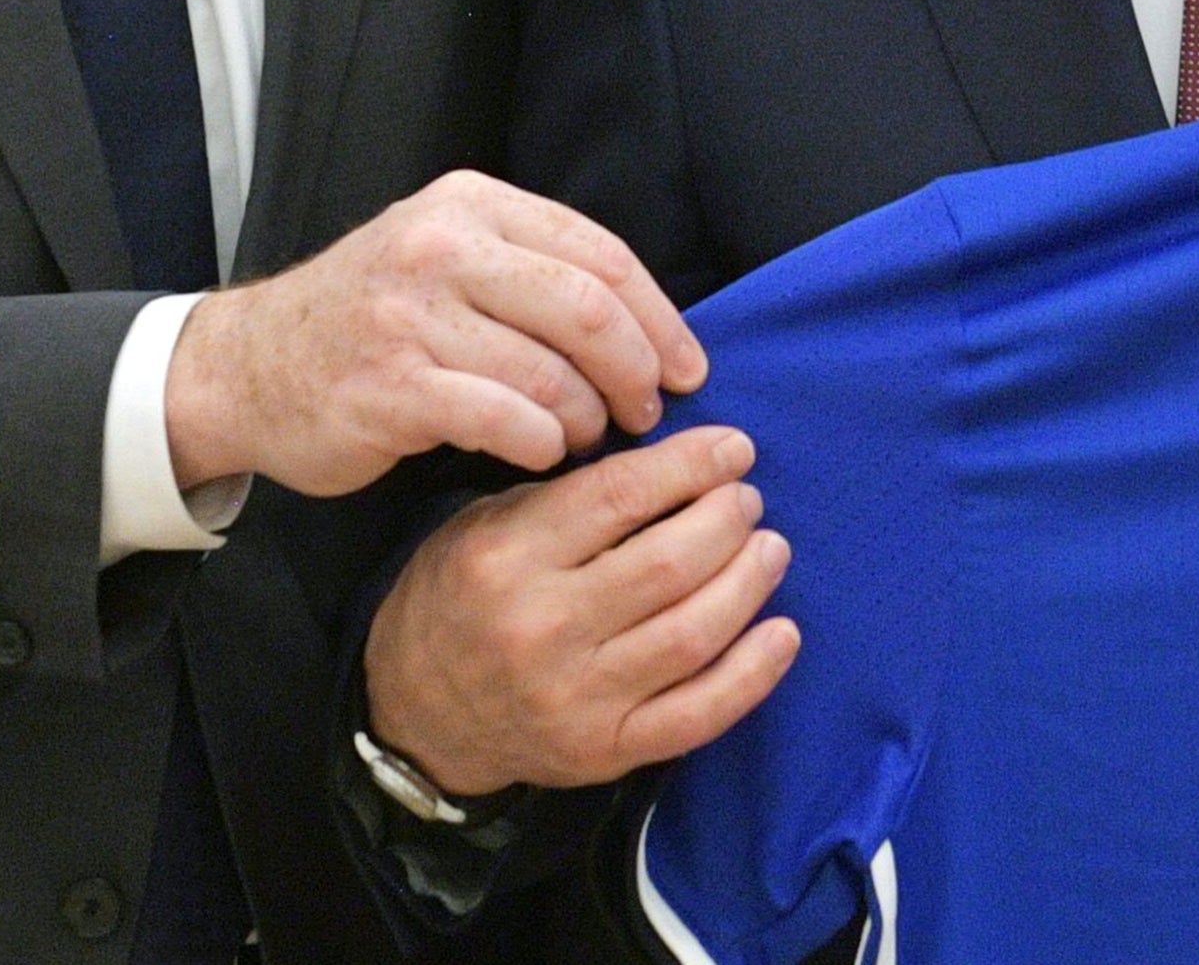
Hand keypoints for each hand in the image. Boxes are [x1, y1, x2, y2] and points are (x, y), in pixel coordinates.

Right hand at [164, 172, 703, 497]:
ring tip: (588, 437)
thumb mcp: (445, 255)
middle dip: (636, 368)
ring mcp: (410, 316)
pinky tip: (541, 454)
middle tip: (650, 411)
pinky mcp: (390, 386)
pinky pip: (502, 418)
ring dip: (587, 416)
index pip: (600, 254)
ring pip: (549, 370)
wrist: (247, 366)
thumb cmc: (369, 319)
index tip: (688, 366)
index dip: (658, 317)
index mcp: (470, 205)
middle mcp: (441, 246)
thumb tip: (648, 325)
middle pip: (587, 307)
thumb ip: (531, 269)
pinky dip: (539, 443)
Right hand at [365, 426, 800, 797]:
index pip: (621, 497)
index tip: (733, 448)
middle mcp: (543, 630)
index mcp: (508, 558)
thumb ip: (569, 493)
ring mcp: (577, 699)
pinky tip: (782, 631)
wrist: (416, 716)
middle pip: (668, 565)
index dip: (691, 465)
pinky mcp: (605, 751)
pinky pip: (698, 715)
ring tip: (769, 548)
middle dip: (727, 521)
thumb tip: (675, 460)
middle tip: (746, 500)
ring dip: (748, 583)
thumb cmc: (461, 597)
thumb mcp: (488, 522)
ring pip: (692, 634)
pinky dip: (753, 673)